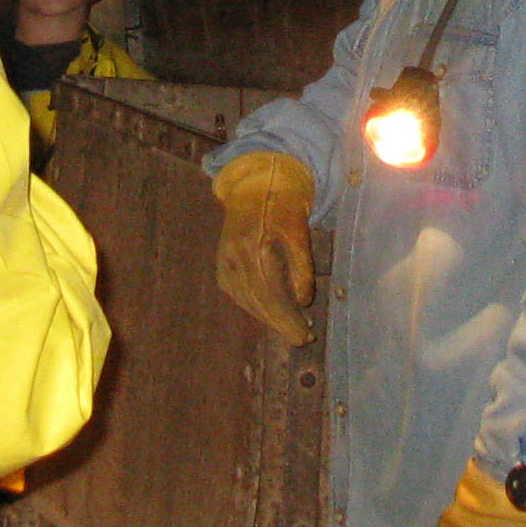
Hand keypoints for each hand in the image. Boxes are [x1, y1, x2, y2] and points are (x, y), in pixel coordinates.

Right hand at [211, 150, 316, 341]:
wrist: (253, 188)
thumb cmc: (282, 206)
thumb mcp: (299, 231)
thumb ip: (302, 266)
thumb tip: (303, 301)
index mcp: (252, 246)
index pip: (270, 293)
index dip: (287, 318)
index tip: (304, 335)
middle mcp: (233, 257)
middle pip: (257, 302)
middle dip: (281, 323)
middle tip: (303, 338)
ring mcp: (223, 263)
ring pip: (247, 302)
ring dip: (270, 318)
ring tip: (295, 329)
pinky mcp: (221, 267)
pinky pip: (239, 295)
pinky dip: (257, 307)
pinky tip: (274, 314)